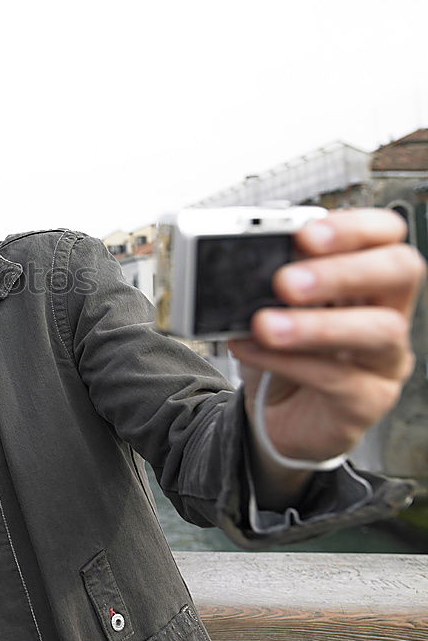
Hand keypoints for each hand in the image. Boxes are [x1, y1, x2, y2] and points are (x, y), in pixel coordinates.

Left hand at [229, 209, 424, 503]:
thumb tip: (241, 261)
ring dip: (316, 325)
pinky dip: (287, 362)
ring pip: (379, 330)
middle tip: (285, 282)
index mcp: (364, 276)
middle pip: (400, 271)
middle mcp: (386, 310)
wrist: (272, 414)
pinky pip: (338, 379)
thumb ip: (266, 281)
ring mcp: (384, 358)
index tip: (305, 234)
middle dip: (342, 270)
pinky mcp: (368, 401)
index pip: (386, 233)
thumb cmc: (278, 352)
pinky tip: (251, 350)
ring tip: (265, 325)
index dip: (354, 226)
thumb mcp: (266, 308)